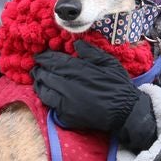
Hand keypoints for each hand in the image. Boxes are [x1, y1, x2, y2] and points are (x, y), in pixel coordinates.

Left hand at [32, 41, 155, 147]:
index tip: (39, 56)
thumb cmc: (119, 86)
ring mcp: (67, 103)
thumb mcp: (110, 64)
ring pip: (45, 91)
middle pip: (47, 76)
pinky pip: (51, 105)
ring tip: (37, 79)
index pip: (56, 62)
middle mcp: (70, 87)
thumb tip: (76, 44)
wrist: (125, 112)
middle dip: (39, 70)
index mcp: (80, 71)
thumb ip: (92, 53)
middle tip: (35, 67)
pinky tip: (45, 94)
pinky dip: (46, 98)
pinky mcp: (67, 116)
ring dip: (39, 84)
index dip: (45, 58)